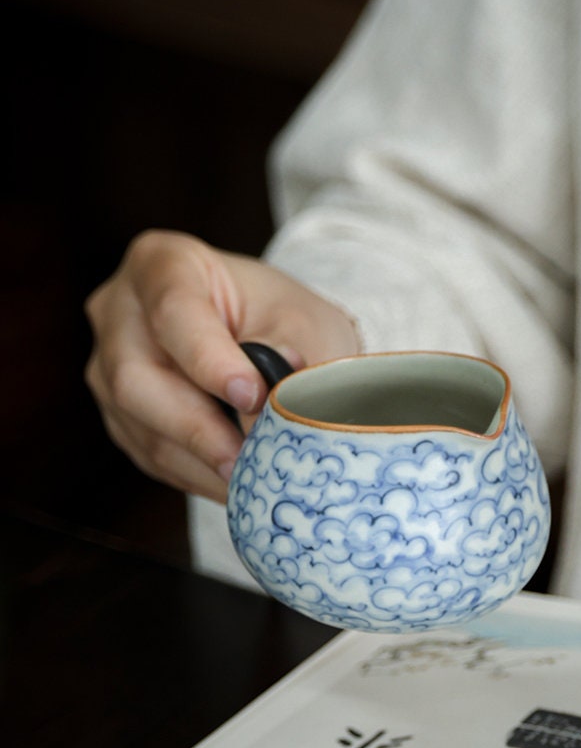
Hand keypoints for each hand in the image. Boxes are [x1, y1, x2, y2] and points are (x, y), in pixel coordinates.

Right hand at [85, 230, 358, 501]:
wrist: (268, 336)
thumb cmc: (282, 317)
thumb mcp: (303, 323)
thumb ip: (291, 355)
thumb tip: (270, 403)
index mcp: (162, 264)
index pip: (173, 311)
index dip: (208, 359)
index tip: (251, 396)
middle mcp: (120, 313)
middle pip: (135, 377)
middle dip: (196, 427)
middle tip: (246, 458)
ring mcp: (109, 366)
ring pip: (138, 424)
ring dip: (198, 460)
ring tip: (250, 479)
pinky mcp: (121, 415)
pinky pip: (148, 453)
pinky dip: (195, 473)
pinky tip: (234, 482)